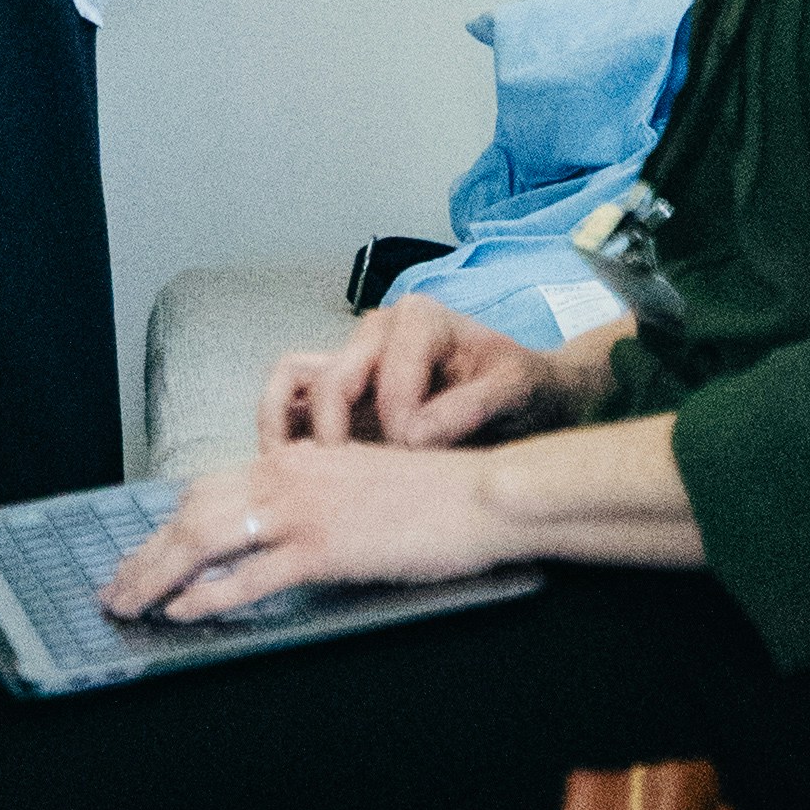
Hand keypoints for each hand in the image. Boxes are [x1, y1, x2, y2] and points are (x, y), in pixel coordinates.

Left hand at [102, 435, 517, 627]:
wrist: (482, 495)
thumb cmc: (436, 497)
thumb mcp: (363, 485)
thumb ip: (319, 500)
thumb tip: (284, 535)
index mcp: (299, 459)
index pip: (212, 487)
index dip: (170, 524)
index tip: (144, 554)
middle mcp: (290, 475)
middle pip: (193, 510)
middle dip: (146, 553)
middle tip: (115, 589)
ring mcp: (304, 510)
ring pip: (206, 537)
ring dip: (158, 574)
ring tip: (129, 604)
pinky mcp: (324, 547)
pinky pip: (250, 574)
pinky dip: (209, 593)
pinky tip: (182, 610)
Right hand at [262, 299, 582, 451]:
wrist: (529, 398)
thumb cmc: (523, 389)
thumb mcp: (516, 390)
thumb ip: (470, 408)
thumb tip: (414, 438)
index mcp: (419, 320)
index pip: (389, 382)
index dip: (400, 432)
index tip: (421, 467)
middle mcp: (376, 332)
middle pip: (331, 380)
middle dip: (339, 439)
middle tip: (357, 488)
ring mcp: (352, 359)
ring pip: (292, 379)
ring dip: (285, 429)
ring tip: (296, 478)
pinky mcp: (340, 391)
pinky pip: (290, 398)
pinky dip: (281, 432)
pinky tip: (291, 474)